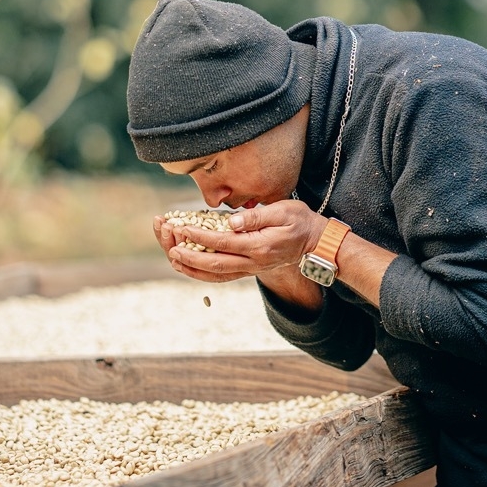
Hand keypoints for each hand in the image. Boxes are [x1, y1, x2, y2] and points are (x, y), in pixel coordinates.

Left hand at [156, 200, 327, 288]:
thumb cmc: (300, 222)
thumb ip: (255, 217)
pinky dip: (205, 274)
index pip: (222, 243)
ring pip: (217, 275)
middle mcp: (253, 263)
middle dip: (190, 257)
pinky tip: (192, 267)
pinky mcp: (250, 269)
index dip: (200, 237)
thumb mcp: (282, 211)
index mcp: (258, 247)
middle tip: (171, 248)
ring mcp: (252, 269)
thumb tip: (230, 222)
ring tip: (174, 259)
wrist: (316, 243)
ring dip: (193, 269)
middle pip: (215, 265)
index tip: (183, 229)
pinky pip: (223, 276)